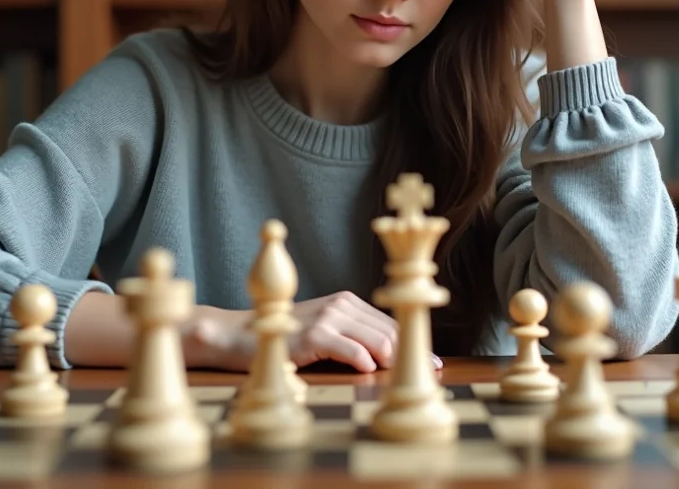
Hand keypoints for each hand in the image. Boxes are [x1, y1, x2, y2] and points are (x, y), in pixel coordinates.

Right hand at [192, 291, 442, 372]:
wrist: (243, 335)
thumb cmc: (286, 338)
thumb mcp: (324, 333)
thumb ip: (354, 338)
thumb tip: (388, 359)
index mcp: (348, 302)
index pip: (390, 323)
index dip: (413, 343)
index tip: (435, 363)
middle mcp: (342, 304)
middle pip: (388, 331)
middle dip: (411, 354)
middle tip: (430, 373)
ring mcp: (328, 317)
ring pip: (375, 340)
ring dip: (393, 361)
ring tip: (407, 376)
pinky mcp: (314, 334)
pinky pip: (348, 348)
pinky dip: (363, 360)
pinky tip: (370, 370)